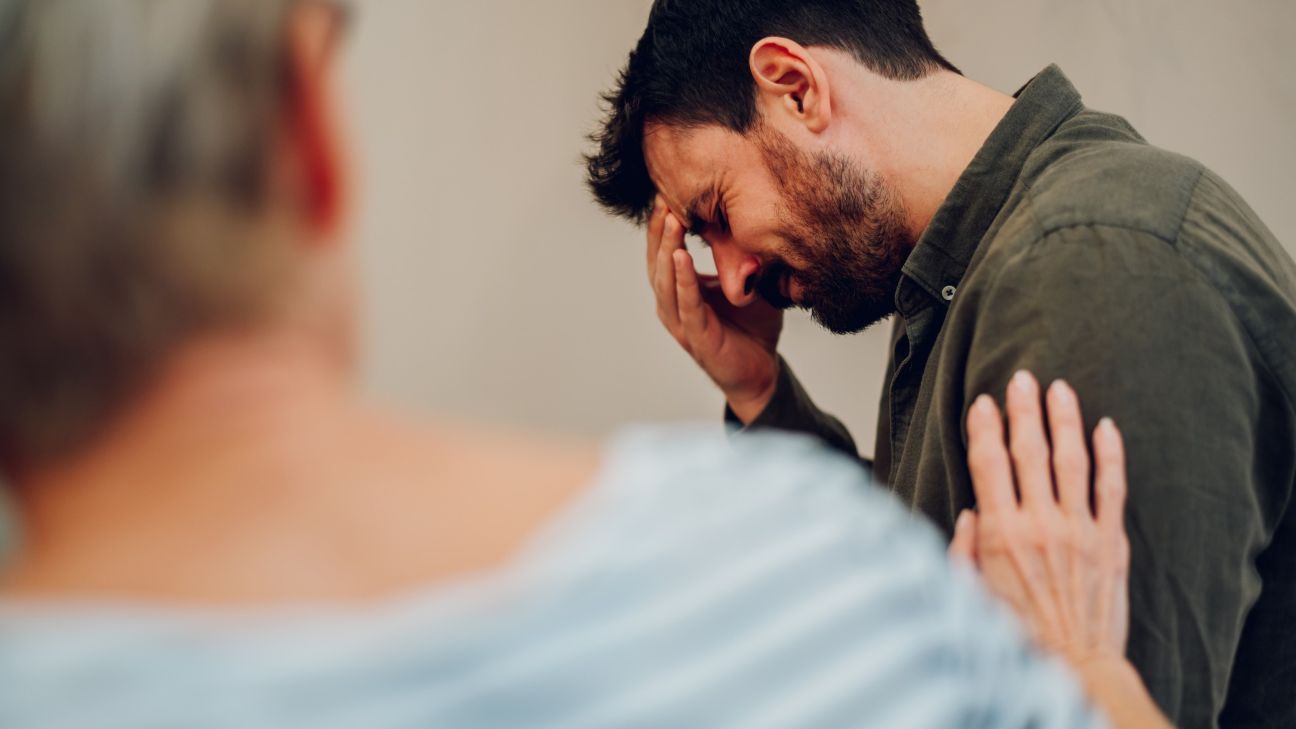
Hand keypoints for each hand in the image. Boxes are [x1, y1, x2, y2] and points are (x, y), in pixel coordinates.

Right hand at [646, 196, 782, 421]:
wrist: (762, 370)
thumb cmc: (752, 326)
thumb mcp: (746, 282)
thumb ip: (741, 256)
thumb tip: (750, 216)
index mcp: (680, 290)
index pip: (664, 251)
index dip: (663, 224)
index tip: (666, 192)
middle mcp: (673, 304)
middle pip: (658, 261)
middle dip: (659, 229)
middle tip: (663, 197)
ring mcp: (681, 322)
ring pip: (666, 280)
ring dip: (667, 249)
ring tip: (670, 221)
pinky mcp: (697, 337)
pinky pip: (687, 304)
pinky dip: (683, 280)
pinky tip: (681, 258)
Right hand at [950, 372, 1130, 673]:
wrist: (1074, 665)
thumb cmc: (1017, 635)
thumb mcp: (968, 595)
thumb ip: (963, 551)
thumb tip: (972, 514)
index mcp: (1000, 533)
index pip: (989, 464)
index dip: (984, 428)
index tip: (982, 403)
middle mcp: (1040, 523)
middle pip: (1030, 451)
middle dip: (1023, 410)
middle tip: (1021, 379)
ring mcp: (1079, 529)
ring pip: (1071, 460)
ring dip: (1064, 420)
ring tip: (1059, 389)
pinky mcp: (1111, 541)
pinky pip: (1112, 487)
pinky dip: (1110, 454)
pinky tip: (1105, 427)